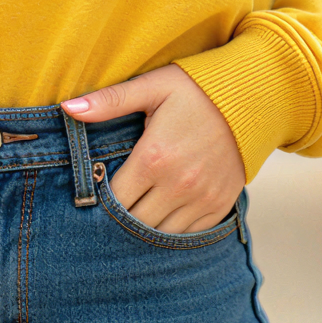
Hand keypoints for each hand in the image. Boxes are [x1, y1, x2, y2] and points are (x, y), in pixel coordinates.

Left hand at [62, 63, 244, 233]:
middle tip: (109, 211)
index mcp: (154, 157)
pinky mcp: (220, 206)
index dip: (98, 201)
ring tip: (133, 216)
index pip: (113, 199)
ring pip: (160, 235)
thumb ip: (109, 101)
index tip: (93, 195)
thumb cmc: (197, 88)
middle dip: (118, 220)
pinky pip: (188, 235)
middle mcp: (178, 185)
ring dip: (144, 230)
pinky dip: (171, 232)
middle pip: (134, 224)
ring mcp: (202, 199)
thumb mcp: (152, 87)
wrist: (253, 97)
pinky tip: (160, 217)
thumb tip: (67, 108)